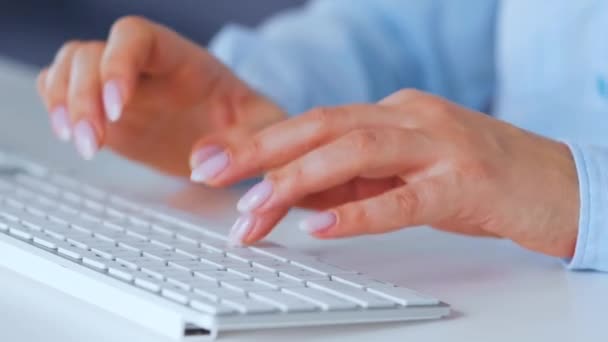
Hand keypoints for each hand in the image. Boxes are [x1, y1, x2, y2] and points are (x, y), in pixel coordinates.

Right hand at [37, 16, 283, 175]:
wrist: (234, 135)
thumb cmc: (249, 120)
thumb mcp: (263, 127)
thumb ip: (245, 142)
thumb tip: (205, 163)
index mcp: (182, 58)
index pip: (136, 36)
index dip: (118, 64)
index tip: (119, 107)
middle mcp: (145, 67)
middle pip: (90, 53)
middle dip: (82, 96)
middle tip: (93, 141)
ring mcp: (122, 88)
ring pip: (69, 67)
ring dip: (62, 102)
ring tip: (81, 142)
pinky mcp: (107, 112)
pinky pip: (65, 92)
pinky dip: (57, 109)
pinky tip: (73, 136)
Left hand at [191, 89, 578, 257]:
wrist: (555, 183)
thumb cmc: (474, 177)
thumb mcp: (404, 171)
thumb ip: (354, 177)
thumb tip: (294, 195)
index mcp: (391, 113)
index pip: (314, 124)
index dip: (259, 142)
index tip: (213, 161)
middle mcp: (409, 118)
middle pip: (322, 125)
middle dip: (259, 150)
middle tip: (208, 172)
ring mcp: (438, 146)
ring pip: (356, 153)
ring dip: (297, 181)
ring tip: (254, 208)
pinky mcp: (465, 184)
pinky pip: (404, 198)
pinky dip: (360, 212)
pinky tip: (323, 226)